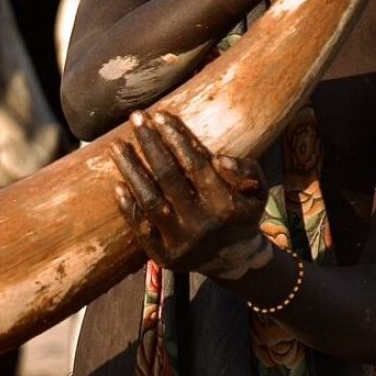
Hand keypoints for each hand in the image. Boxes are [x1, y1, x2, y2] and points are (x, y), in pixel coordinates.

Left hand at [113, 111, 271, 279]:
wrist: (232, 260)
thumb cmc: (240, 214)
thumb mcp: (258, 192)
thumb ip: (247, 171)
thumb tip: (220, 159)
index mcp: (226, 204)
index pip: (196, 163)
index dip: (176, 137)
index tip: (160, 115)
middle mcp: (201, 222)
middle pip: (168, 176)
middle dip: (150, 144)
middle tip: (135, 118)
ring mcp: (180, 241)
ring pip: (150, 200)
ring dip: (131, 170)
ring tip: (117, 146)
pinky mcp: (163, 255)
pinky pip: (141, 228)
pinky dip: (128, 207)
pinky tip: (118, 184)